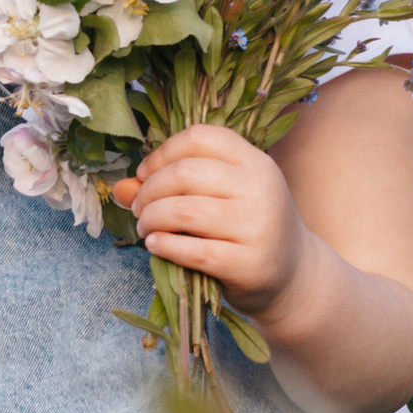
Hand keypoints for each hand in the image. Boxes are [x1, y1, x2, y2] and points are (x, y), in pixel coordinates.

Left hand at [111, 123, 303, 311]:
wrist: (293, 275)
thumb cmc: (247, 228)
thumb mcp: (221, 197)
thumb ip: (172, 186)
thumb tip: (119, 188)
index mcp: (254, 161)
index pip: (200, 137)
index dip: (162, 153)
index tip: (145, 174)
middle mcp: (259, 188)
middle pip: (184, 173)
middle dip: (149, 190)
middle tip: (139, 208)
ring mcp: (256, 226)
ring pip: (182, 211)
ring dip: (151, 219)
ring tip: (145, 228)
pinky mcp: (247, 263)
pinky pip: (192, 251)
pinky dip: (164, 246)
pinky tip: (156, 245)